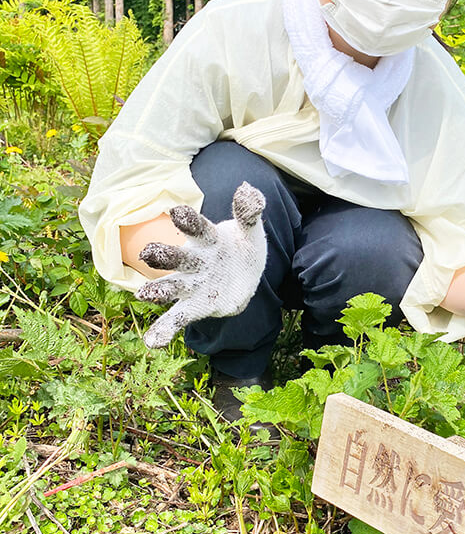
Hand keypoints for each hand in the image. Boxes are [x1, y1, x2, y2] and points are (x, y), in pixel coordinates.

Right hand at [136, 182, 266, 348]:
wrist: (245, 278)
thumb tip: (248, 190)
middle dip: (162, 256)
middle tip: (148, 253)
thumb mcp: (251, 232)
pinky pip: (178, 318)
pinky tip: (152, 343)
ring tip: (145, 294)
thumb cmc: (241, 249)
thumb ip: (249, 213)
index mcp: (207, 239)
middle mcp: (194, 261)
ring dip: (158, 290)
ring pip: (172, 286)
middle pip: (177, 258)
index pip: (196, 228)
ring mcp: (192, 285)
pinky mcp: (196, 306)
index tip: (178, 212)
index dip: (188, 220)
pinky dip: (164, 330)